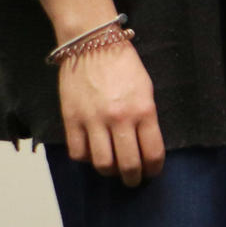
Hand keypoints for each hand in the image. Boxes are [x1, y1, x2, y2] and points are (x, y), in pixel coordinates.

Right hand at [58, 40, 163, 185]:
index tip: (152, 172)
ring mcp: (93, 120)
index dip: (154, 168)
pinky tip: (92, 154)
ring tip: (113, 171)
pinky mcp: (71, 119)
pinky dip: (86, 159)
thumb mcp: (147, 90)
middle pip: (128, 164)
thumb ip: (146, 118)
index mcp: (144, 110)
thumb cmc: (124, 66)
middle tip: (134, 180)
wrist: (93, 45)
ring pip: (102, 163)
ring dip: (109, 172)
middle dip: (133, 177)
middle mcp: (119, 119)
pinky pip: (78, 152)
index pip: (152, 152)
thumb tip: (144, 144)